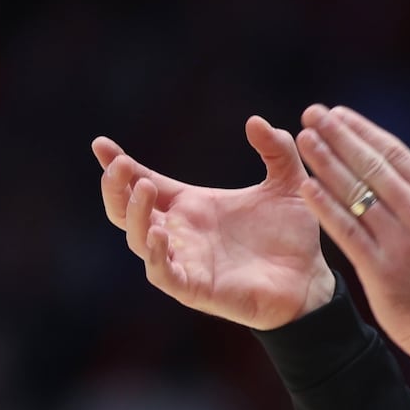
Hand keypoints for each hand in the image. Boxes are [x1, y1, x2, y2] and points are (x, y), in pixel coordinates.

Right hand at [93, 116, 335, 329]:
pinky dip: (154, 254)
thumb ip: (276, 150)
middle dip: (115, 187)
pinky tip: (157, 233)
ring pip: (138, 238)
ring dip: (133, 214)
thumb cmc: (292, 235)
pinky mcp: (195, 288)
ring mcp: (184, 260)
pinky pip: (162, 272)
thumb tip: (254, 121)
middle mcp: (180, 232)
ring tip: (144, 188)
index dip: (120, 165)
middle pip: (127, 210)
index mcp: (192, 206)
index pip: (144, 182)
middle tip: (118, 165)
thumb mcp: (288, 183)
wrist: (309, 279)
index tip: (100, 144)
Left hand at [293, 105, 409, 370]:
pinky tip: (306, 187)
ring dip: (327, 164)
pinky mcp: (382, 270)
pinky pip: (348, 232)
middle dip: (340, 137)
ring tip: (303, 139)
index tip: (338, 113)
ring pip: (357, 195)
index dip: (364, 131)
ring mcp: (402, 242)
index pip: (396, 154)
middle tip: (312, 114)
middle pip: (373, 167)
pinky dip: (327, 208)